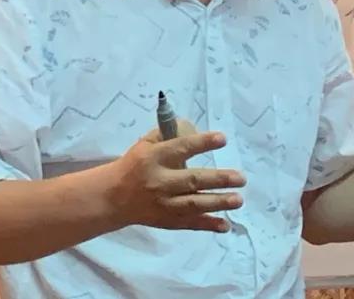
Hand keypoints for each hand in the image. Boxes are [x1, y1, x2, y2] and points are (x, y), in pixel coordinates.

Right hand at [106, 120, 245, 232]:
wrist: (113, 197)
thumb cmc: (135, 164)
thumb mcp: (146, 143)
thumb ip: (169, 133)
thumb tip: (193, 128)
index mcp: (154, 158)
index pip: (180, 148)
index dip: (202, 143)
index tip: (223, 139)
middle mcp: (159, 181)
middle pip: (192, 180)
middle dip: (218, 179)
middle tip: (240, 178)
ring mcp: (163, 204)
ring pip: (193, 204)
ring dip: (218, 203)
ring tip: (238, 199)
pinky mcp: (167, 221)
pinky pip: (189, 224)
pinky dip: (208, 225)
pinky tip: (226, 225)